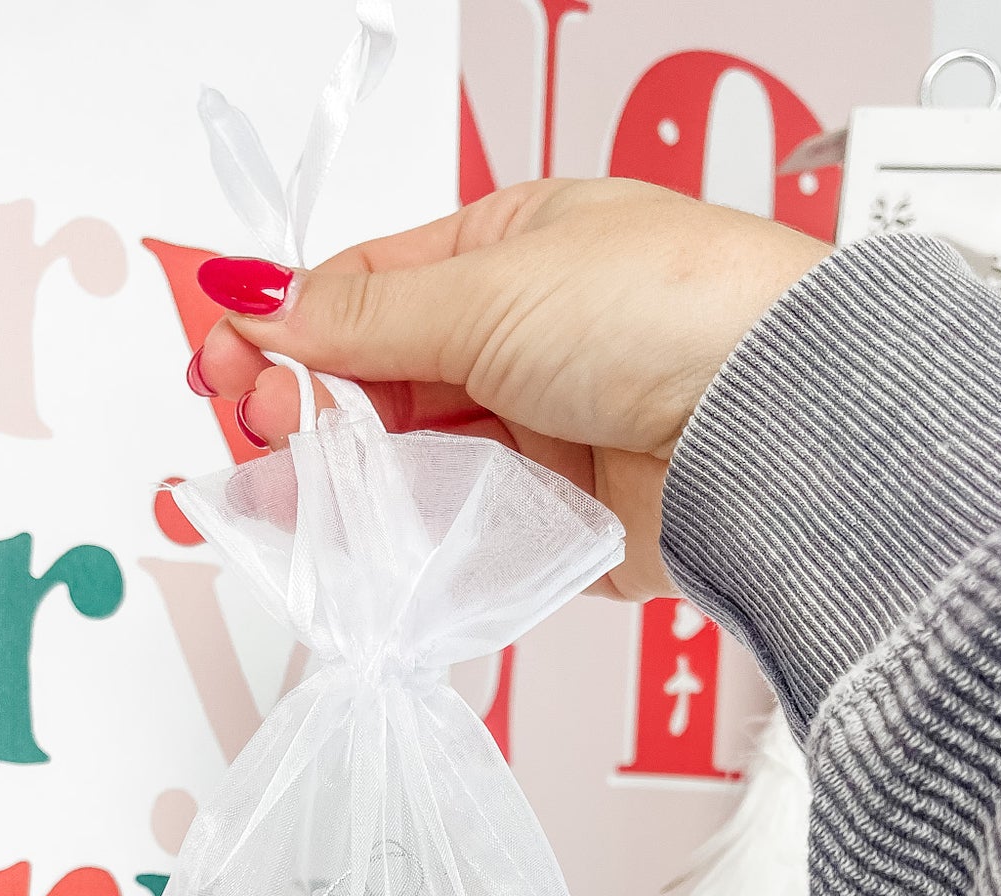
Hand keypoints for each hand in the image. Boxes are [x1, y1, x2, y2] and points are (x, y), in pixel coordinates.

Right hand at [191, 178, 827, 600]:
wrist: (773, 424)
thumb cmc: (675, 311)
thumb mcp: (490, 287)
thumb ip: (364, 316)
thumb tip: (268, 307)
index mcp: (513, 250)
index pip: (369, 290)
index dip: (289, 327)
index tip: (227, 362)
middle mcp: (527, 340)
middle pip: (381, 384)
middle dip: (312, 407)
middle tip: (269, 430)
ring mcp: (544, 434)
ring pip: (414, 466)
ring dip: (354, 480)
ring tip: (305, 493)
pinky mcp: (561, 523)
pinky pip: (464, 533)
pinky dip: (415, 539)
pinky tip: (373, 539)